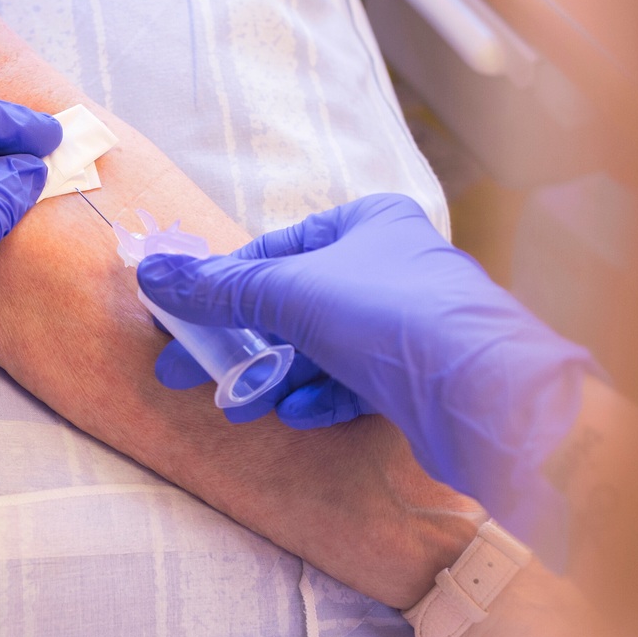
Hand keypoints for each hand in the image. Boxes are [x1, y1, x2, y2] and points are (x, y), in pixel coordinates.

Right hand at [136, 194, 597, 556]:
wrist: (485, 393)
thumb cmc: (391, 317)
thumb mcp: (291, 291)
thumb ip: (221, 288)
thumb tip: (152, 274)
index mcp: (370, 223)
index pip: (277, 248)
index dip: (225, 284)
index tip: (181, 318)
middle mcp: (392, 266)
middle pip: (296, 302)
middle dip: (244, 340)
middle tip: (189, 373)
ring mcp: (408, 325)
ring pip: (323, 348)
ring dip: (277, 374)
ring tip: (242, 402)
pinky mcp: (418, 379)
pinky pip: (355, 383)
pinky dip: (320, 396)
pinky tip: (296, 413)